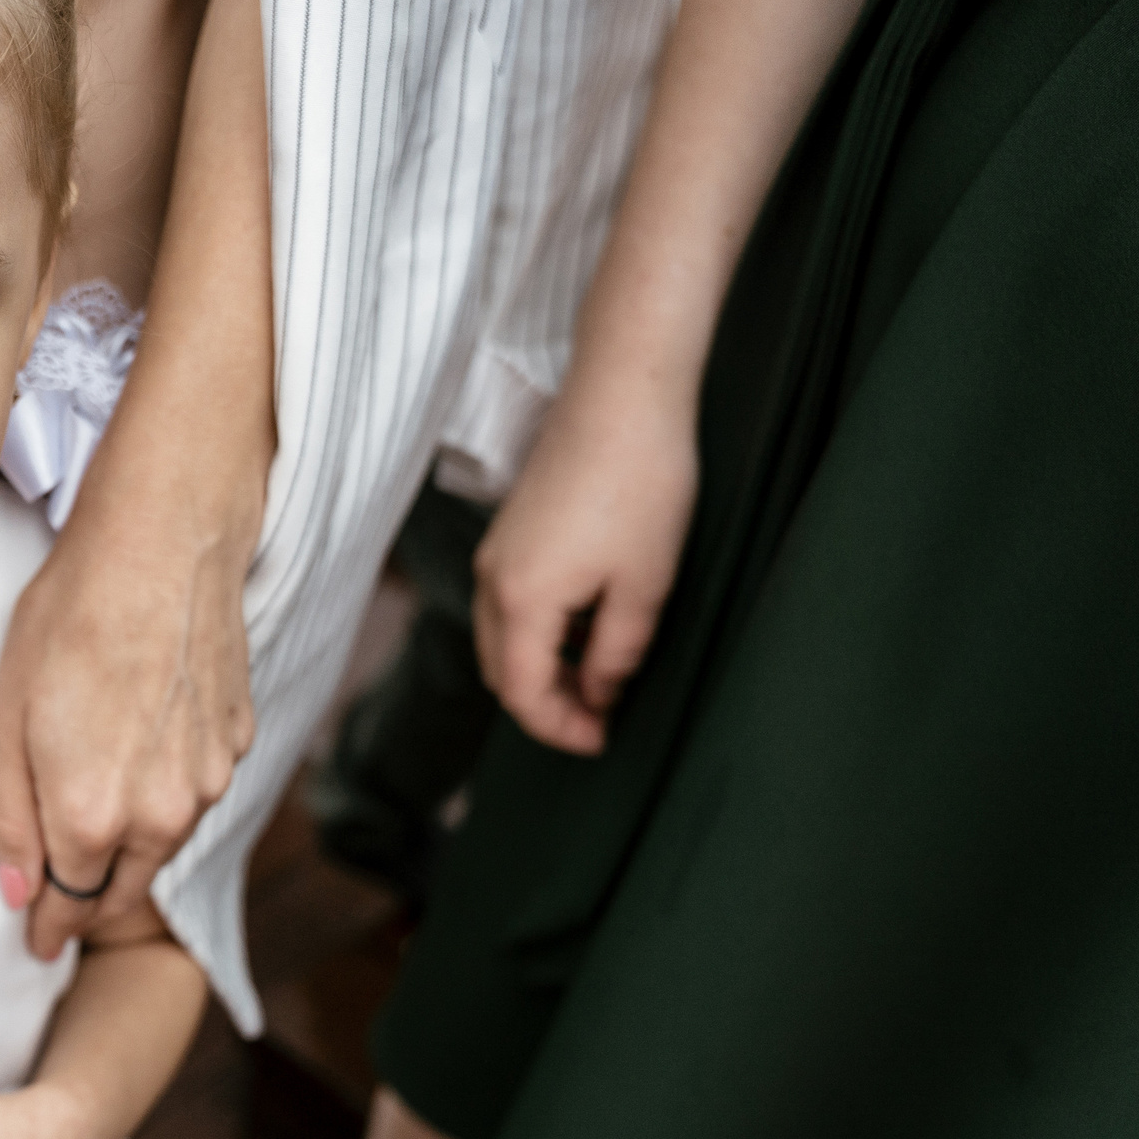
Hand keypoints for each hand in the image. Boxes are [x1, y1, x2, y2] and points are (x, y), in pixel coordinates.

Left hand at [0, 500, 255, 961]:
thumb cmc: (69, 618)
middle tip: (60, 910)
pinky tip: (141, 763)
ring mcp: (208, 782)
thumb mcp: (6, 718)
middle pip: (121, 889)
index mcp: (93, 816)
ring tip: (96, 839)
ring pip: (162, 845)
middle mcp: (162, 815)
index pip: (69, 904)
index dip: (48, 928)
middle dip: (87, 903)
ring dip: (128, 852)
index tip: (36, 943)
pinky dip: (164, 798)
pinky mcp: (237, 745)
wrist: (163, 544)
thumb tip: (18, 891)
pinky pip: (193, 795)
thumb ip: (10, 817)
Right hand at [472, 375, 697, 753]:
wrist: (624, 397)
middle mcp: (493, 580)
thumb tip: (598, 691)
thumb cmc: (642, 485)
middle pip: (500, 671)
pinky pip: (507, 604)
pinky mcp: (510, 531)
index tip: (601, 740)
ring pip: (500, 638)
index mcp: (521, 601)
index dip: (559, 728)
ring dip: (538, 669)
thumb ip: (616, 654)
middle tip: (599, 719)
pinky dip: (535, 633)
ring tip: (595, 678)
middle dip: (544, 704)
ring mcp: (496, 553)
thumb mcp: (645, 586)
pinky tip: (584, 627)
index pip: (522, 693)